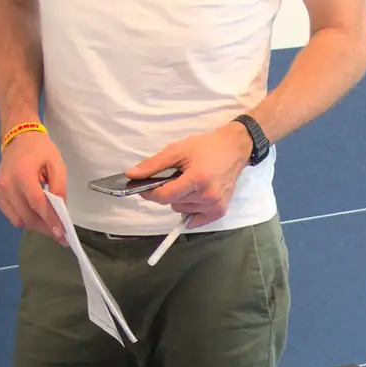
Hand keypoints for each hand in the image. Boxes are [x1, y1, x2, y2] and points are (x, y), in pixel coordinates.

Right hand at [0, 130, 66, 241]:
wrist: (18, 137)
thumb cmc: (39, 149)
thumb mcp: (57, 163)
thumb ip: (59, 186)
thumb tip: (61, 210)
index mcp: (22, 174)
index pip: (37, 204)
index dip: (50, 220)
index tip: (62, 234)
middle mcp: (7, 185)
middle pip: (27, 216)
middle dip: (44, 227)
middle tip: (59, 233)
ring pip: (18, 220)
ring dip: (35, 225)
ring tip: (48, 222)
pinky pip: (11, 215)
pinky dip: (24, 218)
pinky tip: (34, 212)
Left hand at [127, 123, 252, 226]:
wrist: (234, 149)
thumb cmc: (206, 147)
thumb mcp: (177, 150)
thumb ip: (153, 164)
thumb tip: (131, 175)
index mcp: (197, 179)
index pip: (164, 196)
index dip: (150, 193)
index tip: (144, 187)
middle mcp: (207, 196)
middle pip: (172, 203)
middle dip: (168, 191)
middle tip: (177, 176)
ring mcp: (215, 205)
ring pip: (182, 210)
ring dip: (180, 200)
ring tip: (190, 183)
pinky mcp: (220, 211)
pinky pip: (194, 220)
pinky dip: (190, 211)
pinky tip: (194, 197)